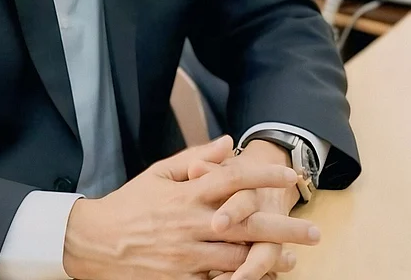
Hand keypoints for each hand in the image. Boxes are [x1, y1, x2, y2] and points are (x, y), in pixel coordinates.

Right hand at [63, 136, 315, 279]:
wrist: (96, 242)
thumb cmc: (129, 204)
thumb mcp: (157, 174)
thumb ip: (194, 159)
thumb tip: (227, 143)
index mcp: (186, 194)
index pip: (232, 179)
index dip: (264, 177)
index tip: (291, 178)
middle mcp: (191, 224)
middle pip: (246, 224)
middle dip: (284, 228)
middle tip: (314, 232)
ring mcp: (187, 256)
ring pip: (239, 259)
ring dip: (270, 259)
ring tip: (294, 259)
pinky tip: (260, 279)